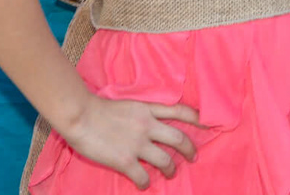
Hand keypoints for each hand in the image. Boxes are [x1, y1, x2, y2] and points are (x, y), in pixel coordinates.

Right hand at [56, 97, 201, 188]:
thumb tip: (151, 122)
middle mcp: (147, 126)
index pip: (180, 111)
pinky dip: (146, 183)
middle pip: (179, 139)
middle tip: (193, 156)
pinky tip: (144, 185)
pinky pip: (143, 176)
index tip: (208, 124)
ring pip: (165, 160)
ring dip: (171, 170)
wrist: (80, 115)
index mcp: (148, 110)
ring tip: (170, 174)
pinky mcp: (125, 160)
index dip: (197, 118)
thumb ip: (142, 113)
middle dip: (189, 150)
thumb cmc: (98, 108)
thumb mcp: (128, 104)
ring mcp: (137, 144)